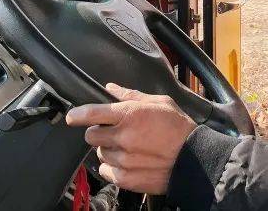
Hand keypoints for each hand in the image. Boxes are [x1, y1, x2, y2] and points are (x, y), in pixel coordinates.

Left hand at [66, 83, 196, 194]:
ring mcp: (124, 159)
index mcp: (130, 115)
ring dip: (108, 150)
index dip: (78, 115)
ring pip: (100, 154)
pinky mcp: (126, 177)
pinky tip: (126, 162)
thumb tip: (112, 89)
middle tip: (112, 132)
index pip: (93, 113)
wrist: (194, 158)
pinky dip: (112, 167)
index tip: (73, 117)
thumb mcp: (159, 102)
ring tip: (127, 148)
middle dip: (98, 133)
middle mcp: (124, 137)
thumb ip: (132, 95)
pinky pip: (106, 172)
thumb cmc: (179, 128)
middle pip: (91, 136)